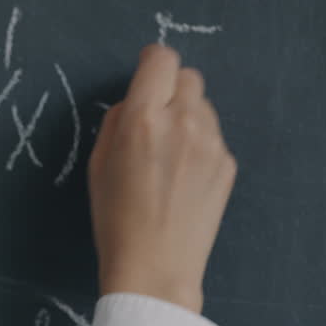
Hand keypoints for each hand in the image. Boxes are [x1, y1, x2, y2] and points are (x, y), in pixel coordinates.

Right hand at [88, 45, 236, 313]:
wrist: (155, 267)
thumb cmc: (115, 218)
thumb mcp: (98, 163)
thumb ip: (118, 121)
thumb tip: (135, 102)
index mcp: (143, 118)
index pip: (161, 58)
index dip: (151, 65)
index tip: (146, 79)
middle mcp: (182, 122)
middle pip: (188, 76)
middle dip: (171, 90)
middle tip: (156, 120)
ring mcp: (211, 143)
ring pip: (203, 106)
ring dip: (187, 117)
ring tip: (169, 157)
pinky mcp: (227, 164)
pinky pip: (213, 136)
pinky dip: (199, 146)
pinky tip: (184, 178)